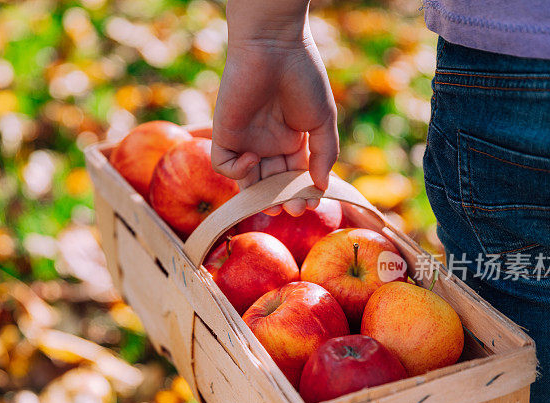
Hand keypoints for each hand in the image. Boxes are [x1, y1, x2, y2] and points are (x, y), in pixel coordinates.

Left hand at [212, 2, 338, 215]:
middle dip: (283, 201)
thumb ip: (324, 154)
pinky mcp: (225, 135)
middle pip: (272, 185)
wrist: (274, 48)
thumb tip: (322, 187)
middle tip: (295, 208)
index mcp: (292, 142)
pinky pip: (225, 165)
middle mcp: (268, 145)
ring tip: (277, 203)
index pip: (295, 178)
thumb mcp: (322, 120)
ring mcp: (246, 142)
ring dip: (261, 197)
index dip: (302, 193)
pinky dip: (238, 171)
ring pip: (249, 182)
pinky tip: (255, 158)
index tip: (312, 200)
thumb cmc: (303, 78)